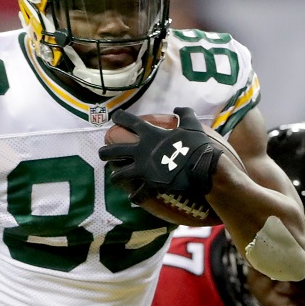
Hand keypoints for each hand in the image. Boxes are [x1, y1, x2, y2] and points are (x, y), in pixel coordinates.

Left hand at [99, 107, 225, 202]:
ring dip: (115, 177)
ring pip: (119, 175)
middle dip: (104, 152)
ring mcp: (143, 170)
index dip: (119, 117)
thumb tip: (178, 108)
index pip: (128, 121)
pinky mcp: (150, 185)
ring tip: (114, 179)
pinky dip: (135, 196)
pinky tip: (133, 197)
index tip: (115, 117)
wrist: (202, 168)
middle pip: (114, 151)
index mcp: (150, 135)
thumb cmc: (197, 145)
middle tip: (102, 154)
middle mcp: (141, 152)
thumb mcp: (192, 124)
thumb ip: (184, 113)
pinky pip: (137, 194)